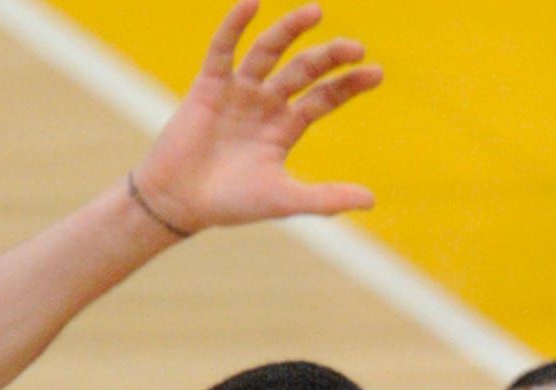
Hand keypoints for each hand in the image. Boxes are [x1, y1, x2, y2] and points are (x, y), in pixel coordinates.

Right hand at [131, 2, 380, 234]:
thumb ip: (326, 198)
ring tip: (315, 11)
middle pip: (303, 70)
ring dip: (290, 30)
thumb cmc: (231, 204)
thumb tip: (371, 201)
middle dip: (328, 57)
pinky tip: (252, 3)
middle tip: (355, 48)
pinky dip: (235, 24)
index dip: (348, 84)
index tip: (376, 72)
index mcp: (285, 127)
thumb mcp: (284, 200)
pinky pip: (223, 48)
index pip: (324, 97)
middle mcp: (265, 104)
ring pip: (269, 51)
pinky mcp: (209, 85)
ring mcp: (238, 91)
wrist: (180, 201)